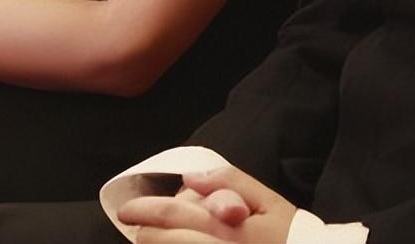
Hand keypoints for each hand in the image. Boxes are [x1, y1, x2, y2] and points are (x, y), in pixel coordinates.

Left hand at [119, 165, 294, 242]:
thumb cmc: (288, 236)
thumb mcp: (268, 200)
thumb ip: (230, 183)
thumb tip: (192, 177)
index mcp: (229, 229)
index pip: (177, 215)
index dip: (146, 211)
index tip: (126, 210)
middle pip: (165, 242)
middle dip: (146, 233)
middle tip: (139, 228)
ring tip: (155, 239)